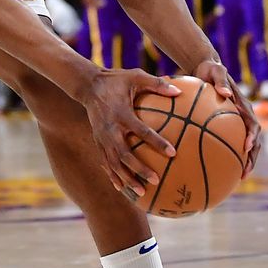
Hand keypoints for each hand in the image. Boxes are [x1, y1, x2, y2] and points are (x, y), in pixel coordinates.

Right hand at [79, 69, 180, 198]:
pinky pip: (106, 161)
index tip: (172, 152)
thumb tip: (179, 92)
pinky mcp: (97, 141)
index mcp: (121, 113)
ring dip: (126, 178)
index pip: (141, 130)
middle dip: (139, 169)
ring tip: (141, 192)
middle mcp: (110, 129)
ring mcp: (101, 137)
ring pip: (113, 162)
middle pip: (124, 154)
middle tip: (155, 180)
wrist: (87, 85)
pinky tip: (122, 188)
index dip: (156, 142)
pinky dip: (113, 175)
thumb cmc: (116, 80)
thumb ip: (157, 84)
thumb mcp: (136, 75)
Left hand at [193, 59, 261, 173]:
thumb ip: (220, 81)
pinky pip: (230, 141)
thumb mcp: (215, 72)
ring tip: (239, 176)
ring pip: (246, 144)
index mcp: (243, 105)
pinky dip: (230, 154)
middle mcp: (244, 115)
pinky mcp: (228, 124)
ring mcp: (237, 121)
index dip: (251, 137)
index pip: (252, 124)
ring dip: (245, 160)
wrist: (207, 68)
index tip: (246, 147)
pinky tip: (220, 166)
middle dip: (251, 157)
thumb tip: (225, 93)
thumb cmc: (211, 70)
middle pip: (253, 140)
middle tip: (245, 172)